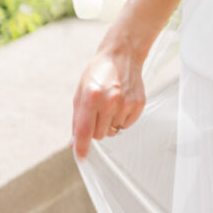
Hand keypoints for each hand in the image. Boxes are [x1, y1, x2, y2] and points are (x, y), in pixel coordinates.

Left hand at [71, 44, 145, 160]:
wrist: (122, 55)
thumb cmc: (99, 72)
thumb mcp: (81, 92)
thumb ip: (77, 119)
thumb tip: (73, 143)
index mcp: (91, 97)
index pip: (84, 131)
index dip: (82, 147)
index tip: (81, 157)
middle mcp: (110, 101)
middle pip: (99, 135)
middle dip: (96, 129)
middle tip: (98, 112)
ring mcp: (126, 103)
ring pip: (113, 132)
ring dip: (110, 123)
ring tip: (111, 104)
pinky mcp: (138, 104)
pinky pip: (126, 125)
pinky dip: (122, 119)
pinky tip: (121, 104)